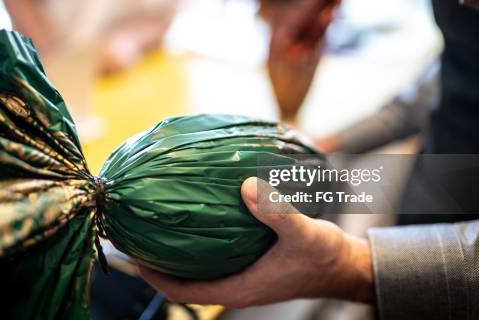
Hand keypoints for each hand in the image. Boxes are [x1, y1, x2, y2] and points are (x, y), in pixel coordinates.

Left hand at [138, 177, 373, 307]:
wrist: (345, 266)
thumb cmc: (324, 257)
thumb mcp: (303, 232)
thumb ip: (275, 211)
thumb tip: (246, 186)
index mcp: (240, 289)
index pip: (184, 293)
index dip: (155, 277)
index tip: (133, 256)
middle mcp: (236, 287)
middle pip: (184, 283)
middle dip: (158, 264)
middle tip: (139, 236)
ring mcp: (243, 277)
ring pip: (199, 272)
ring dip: (178, 255)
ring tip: (160, 229)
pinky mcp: (251, 267)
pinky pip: (215, 261)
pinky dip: (200, 247)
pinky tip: (198, 222)